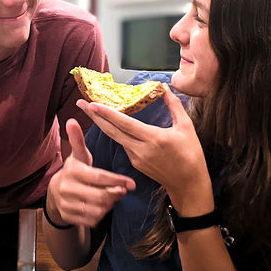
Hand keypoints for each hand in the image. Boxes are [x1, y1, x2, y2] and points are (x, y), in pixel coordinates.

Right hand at [46, 119, 135, 227]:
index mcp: (73, 171)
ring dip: (109, 205)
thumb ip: (78, 140)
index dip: (116, 180)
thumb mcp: (78, 156)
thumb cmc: (75, 171)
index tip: (131, 184)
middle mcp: (67, 188)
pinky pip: (91, 220)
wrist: (56, 192)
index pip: (99, 177)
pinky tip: (102, 207)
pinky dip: (100, 215)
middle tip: (122, 191)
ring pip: (97, 210)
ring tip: (112, 198)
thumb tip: (71, 120)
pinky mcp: (68, 216)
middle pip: (100, 196)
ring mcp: (66, 204)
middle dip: (115, 194)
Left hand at [77, 88, 212, 213]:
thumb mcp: (186, 127)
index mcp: (153, 138)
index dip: (106, 113)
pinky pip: (123, 144)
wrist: (187, 183)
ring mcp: (136, 158)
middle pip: (111, 131)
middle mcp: (140, 149)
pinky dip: (116, 133)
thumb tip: (164, 87)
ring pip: (116, 138)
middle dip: (94, 117)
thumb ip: (174, 106)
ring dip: (103, 124)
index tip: (92, 103)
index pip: (124, 123)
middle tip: (80, 103)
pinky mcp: (135, 163)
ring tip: (92, 110)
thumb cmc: (191, 154)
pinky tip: (110, 124)